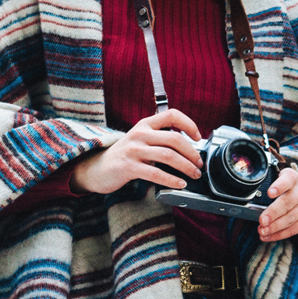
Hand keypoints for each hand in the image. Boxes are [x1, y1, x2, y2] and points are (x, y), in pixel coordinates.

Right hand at [69, 110, 204, 193]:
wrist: (98, 168)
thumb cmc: (125, 155)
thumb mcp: (141, 140)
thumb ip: (160, 139)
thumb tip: (189, 148)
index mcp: (145, 124)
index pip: (172, 115)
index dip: (189, 124)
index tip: (198, 137)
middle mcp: (139, 133)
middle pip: (174, 138)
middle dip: (192, 153)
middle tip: (199, 164)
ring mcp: (133, 150)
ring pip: (168, 156)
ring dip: (186, 167)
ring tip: (194, 175)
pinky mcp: (128, 167)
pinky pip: (156, 173)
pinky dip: (172, 180)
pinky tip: (180, 184)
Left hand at [256, 168, 297, 241]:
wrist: (297, 197)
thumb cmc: (280, 190)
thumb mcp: (272, 183)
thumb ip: (264, 188)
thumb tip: (251, 200)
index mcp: (293, 177)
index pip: (288, 179)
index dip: (279, 186)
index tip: (269, 193)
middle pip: (288, 202)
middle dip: (273, 213)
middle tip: (262, 220)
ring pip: (291, 217)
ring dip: (275, 226)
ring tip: (262, 230)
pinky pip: (295, 229)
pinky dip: (280, 234)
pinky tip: (268, 236)